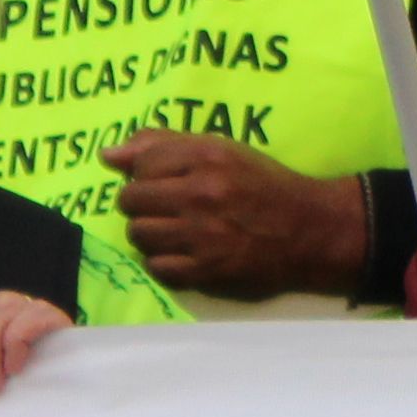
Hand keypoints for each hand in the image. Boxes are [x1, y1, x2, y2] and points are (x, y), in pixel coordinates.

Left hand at [105, 128, 374, 300]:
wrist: (309, 231)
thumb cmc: (263, 185)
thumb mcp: (223, 151)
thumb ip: (164, 145)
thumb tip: (107, 155)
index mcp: (207, 157)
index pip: (141, 162)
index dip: (147, 173)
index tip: (166, 180)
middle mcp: (201, 194)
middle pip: (131, 200)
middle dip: (141, 204)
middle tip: (165, 208)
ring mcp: (201, 235)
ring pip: (138, 234)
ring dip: (150, 233)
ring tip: (173, 231)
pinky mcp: (205, 271)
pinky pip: (156, 267)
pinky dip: (164, 262)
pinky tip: (183, 254)